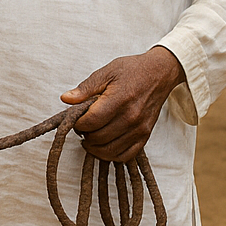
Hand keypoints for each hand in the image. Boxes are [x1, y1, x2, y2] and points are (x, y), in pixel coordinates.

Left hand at [59, 46, 185, 163]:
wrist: (159, 73)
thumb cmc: (132, 70)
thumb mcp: (105, 73)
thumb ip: (85, 89)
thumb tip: (65, 99)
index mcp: (119, 100)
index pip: (92, 121)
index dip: (78, 124)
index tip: (76, 119)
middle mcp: (131, 117)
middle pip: (99, 138)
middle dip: (85, 135)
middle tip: (82, 127)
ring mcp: (140, 129)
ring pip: (110, 150)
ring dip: (95, 147)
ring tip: (89, 137)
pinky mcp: (146, 135)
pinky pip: (126, 155)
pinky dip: (112, 155)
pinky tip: (103, 146)